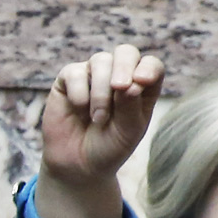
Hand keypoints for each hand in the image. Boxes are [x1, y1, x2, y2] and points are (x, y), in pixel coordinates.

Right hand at [37, 44, 162, 217]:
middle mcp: (118, 75)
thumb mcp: (128, 130)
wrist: (78, 165)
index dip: (148, 69)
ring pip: (100, 60)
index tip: (140, 83)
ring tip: (98, 118)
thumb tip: (127, 83)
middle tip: (120, 88)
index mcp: (141, 86)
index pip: (150, 65)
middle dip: (124, 67)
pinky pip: (74, 72)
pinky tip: (79, 108)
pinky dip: (79, 91)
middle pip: (126, 52)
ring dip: (101, 90)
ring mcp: (93, 76)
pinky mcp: (68, 81)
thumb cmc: (109, 147)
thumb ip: (131, 105)